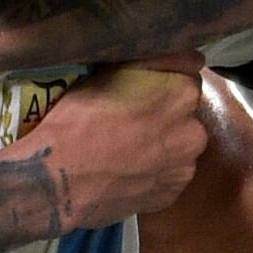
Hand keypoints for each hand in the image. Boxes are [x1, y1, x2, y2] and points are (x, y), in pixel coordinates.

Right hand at [29, 62, 214, 230]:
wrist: (58, 181)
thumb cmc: (77, 120)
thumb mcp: (110, 72)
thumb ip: (153, 60)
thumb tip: (183, 56)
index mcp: (183, 92)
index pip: (185, 70)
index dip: (159, 76)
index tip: (137, 85)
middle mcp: (194, 131)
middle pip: (183, 111)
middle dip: (163, 111)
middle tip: (126, 117)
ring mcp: (184, 168)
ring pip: (176, 145)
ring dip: (159, 143)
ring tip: (123, 147)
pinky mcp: (170, 196)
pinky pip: (166, 175)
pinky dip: (151, 171)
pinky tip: (124, 170)